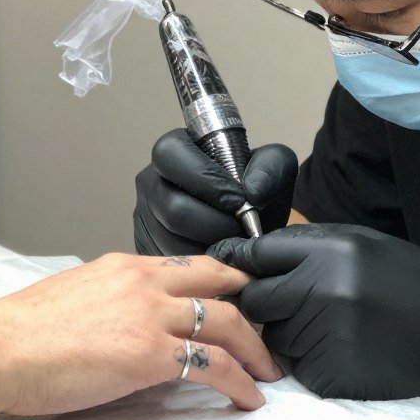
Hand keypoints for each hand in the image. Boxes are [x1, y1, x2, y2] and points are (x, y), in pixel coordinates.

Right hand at [0, 253, 283, 413]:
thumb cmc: (22, 328)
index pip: (190, 264)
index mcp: (125, 266)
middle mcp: (145, 283)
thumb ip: (111, 297)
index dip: (222, 277)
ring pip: (227, 322)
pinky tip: (248, 397)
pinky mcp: (150, 355)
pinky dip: (239, 382)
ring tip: (268, 371)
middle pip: (220, 283)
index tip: (240, 293)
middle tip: (267, 328)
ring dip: (255, 350)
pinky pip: (213, 365)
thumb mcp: (75, 292)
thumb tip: (124, 316)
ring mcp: (151, 317)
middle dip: (251, 306)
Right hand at [133, 128, 297, 255]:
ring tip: (233, 244)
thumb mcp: (273, 170)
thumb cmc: (256, 194)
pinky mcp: (147, 251)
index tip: (237, 201)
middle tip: (241, 230)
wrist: (251, 229)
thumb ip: (270, 168)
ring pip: (172, 241)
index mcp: (174, 152)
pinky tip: (219, 259)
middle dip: (215, 224)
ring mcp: (145, 219)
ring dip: (211, 248)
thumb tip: (251, 192)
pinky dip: (201, 267)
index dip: (206, 179)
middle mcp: (152, 182)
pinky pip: (171, 266)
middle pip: (173, 208)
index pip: (171, 154)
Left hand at [209, 224, 419, 418]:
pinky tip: (344, 352)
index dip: (241, 261)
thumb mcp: (368, 245)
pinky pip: (297, 368)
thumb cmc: (413, 286)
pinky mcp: (329, 374)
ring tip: (334, 329)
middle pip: (256, 298)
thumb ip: (313, 245)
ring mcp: (324, 335)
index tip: (227, 266)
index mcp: (332, 252)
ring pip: (274, 336)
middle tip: (292, 305)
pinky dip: (311, 362)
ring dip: (290, 334)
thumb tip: (257, 249)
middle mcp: (322, 291)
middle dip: (265, 302)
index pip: (259, 254)